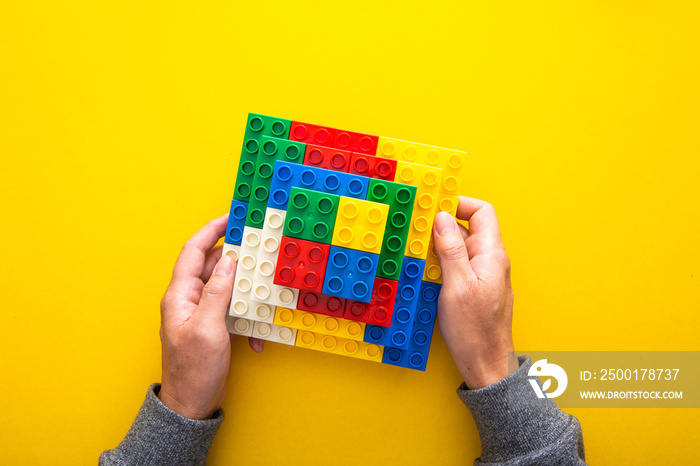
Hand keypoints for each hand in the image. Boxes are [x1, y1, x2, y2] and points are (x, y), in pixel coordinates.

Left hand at [158, 214, 262, 419]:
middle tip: (259, 251)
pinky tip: (257, 335)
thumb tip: (228, 261)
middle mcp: (188, 300)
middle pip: (214, 267)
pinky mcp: (212, 327)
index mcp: (179, 295)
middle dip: (237, 260)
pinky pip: (232, 311)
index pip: (193, 252)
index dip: (211, 231)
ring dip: (246, 291)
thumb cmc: (193, 371)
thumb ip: (217, 292)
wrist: (190, 405)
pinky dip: (246, 318)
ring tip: (263, 291)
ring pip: (227, 288)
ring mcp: (201, 313)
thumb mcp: (207, 328)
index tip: (231, 217)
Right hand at [432, 197, 518, 388]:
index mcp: (492, 254)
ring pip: (458, 248)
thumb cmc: (476, 331)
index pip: (482, 212)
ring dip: (437, 246)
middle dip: (441, 225)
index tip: (434, 206)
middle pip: (466, 228)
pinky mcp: (473, 288)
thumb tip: (442, 218)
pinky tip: (424, 272)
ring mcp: (482, 274)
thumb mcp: (457, 286)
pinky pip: (456, 265)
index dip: (459, 204)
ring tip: (416, 251)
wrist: (486, 365)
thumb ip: (450, 249)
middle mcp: (490, 260)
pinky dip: (440, 263)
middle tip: (416, 228)